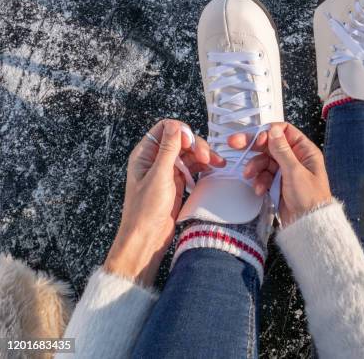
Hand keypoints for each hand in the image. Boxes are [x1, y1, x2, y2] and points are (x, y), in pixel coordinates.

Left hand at [104, 119, 224, 285]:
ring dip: (204, 156)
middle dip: (196, 145)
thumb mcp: (159, 176)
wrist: (146, 238)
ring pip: (189, 154)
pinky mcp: (176, 182)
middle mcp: (155, 159)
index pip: (165, 129)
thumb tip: (175, 126)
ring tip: (218, 164)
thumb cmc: (145, 210)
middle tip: (208, 157)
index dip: (182, 132)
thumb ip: (168, 149)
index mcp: (145, 154)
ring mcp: (167, 171)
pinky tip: (212, 170)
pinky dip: (203, 167)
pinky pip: (192, 168)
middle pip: (181, 140)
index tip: (192, 144)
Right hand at [228, 123, 331, 225]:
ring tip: (248, 175)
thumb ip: (282, 150)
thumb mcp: (295, 171)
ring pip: (264, 161)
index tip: (257, 139)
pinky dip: (259, 181)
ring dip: (255, 167)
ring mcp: (285, 171)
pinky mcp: (277, 183)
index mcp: (304, 151)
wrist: (308, 225)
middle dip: (253, 146)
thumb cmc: (310, 198)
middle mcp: (295, 158)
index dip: (269, 132)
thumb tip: (273, 130)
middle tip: (234, 143)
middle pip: (271, 145)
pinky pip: (264, 176)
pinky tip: (259, 190)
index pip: (285, 132)